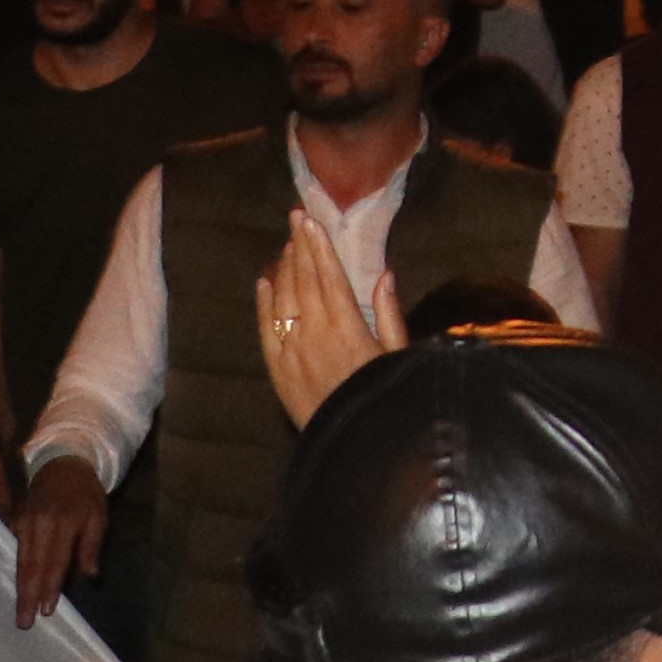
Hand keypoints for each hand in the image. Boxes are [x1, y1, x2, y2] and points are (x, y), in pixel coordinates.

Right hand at [12, 455, 109, 613]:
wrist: (62, 465)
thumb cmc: (85, 495)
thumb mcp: (98, 517)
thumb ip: (90, 546)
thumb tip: (90, 577)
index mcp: (62, 524)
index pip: (55, 562)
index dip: (50, 587)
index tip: (46, 610)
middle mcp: (39, 524)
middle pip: (32, 566)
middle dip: (27, 595)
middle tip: (24, 622)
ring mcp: (23, 522)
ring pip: (19, 560)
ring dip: (19, 587)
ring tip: (18, 611)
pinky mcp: (14, 520)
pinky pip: (12, 549)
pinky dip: (13, 570)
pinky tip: (12, 588)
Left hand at [258, 223, 401, 423]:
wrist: (353, 444)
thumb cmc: (384, 397)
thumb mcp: (398, 355)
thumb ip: (389, 314)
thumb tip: (385, 274)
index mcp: (348, 327)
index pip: (329, 275)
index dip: (318, 245)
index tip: (310, 220)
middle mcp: (315, 333)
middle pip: (303, 280)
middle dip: (299, 246)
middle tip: (294, 217)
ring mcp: (291, 350)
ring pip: (283, 299)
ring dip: (284, 268)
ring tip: (286, 244)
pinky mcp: (277, 368)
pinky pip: (265, 328)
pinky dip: (263, 303)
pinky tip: (264, 282)